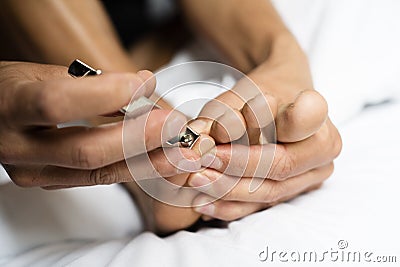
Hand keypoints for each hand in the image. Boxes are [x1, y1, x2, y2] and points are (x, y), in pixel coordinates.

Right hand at [0, 61, 198, 187]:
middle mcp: (18, 146)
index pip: (57, 103)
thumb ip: (93, 81)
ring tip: (180, 149)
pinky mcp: (51, 182)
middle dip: (138, 138)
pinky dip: (134, 167)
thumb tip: (143, 85)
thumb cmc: (15, 89)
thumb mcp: (43, 72)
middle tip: (173, 124)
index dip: (104, 95)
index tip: (142, 86)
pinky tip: (161, 159)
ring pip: (98, 172)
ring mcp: (34, 172)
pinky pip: (99, 178)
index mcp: (10, 105)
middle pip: (86, 151)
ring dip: (146, 160)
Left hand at [186, 34, 341, 220]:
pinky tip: (204, 203)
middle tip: (197, 168)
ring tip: (196, 184)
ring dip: (228, 192)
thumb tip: (200, 146)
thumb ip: (220, 117)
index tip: (220, 133)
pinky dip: (232, 207)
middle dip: (234, 170)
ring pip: (271, 192)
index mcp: (317, 112)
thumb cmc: (258, 93)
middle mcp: (323, 147)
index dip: (262, 129)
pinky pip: (264, 205)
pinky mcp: (298, 191)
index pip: (300, 120)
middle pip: (279, 166)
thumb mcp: (236, 96)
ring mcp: (314, 174)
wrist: (280, 100)